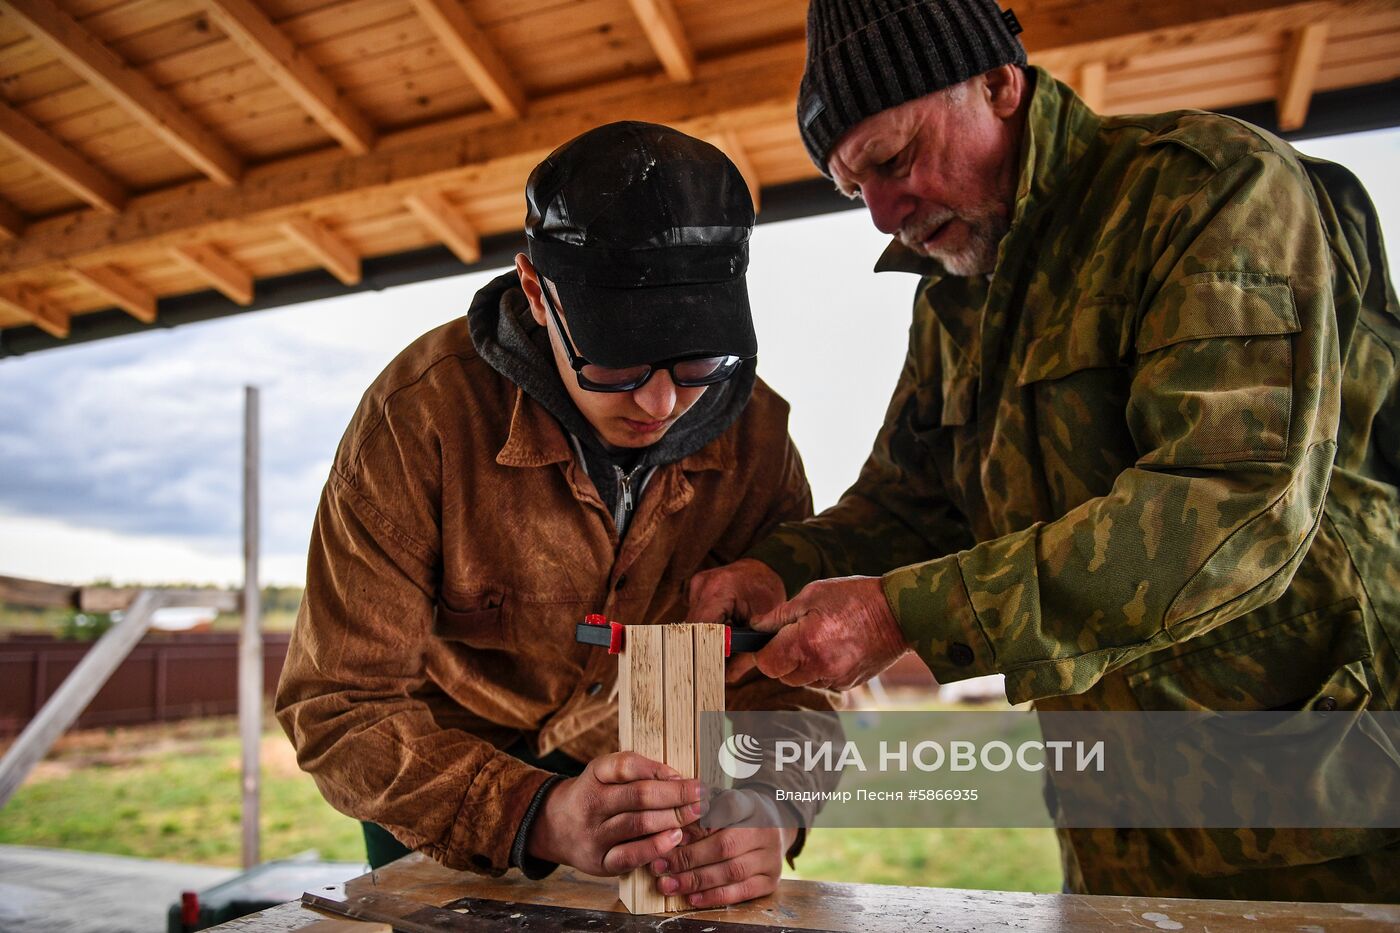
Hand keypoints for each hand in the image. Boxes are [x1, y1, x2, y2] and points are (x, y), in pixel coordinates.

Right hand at [526, 751, 705, 875]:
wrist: (554, 826)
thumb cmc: (595, 794)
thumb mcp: (606, 773)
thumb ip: (638, 771)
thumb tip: (681, 778)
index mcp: (594, 774)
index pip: (627, 765)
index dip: (659, 769)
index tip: (685, 775)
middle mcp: (591, 803)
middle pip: (639, 796)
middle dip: (677, 795)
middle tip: (704, 796)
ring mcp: (594, 834)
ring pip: (638, 824)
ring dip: (673, 819)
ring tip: (697, 815)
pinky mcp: (599, 862)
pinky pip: (630, 856)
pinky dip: (656, 847)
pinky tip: (676, 838)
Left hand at [649, 790, 795, 906]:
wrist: (772, 827)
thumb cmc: (737, 816)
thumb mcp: (721, 803)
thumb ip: (700, 814)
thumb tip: (673, 834)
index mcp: (751, 804)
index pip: (728, 807)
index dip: (701, 823)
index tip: (675, 834)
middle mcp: (766, 830)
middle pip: (725, 845)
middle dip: (689, 859)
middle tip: (661, 866)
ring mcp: (771, 856)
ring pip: (732, 871)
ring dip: (697, 881)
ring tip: (670, 884)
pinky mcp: (772, 880)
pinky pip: (742, 892)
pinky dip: (715, 896)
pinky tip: (693, 897)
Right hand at [688, 559, 788, 684]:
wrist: (764, 570)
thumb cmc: (767, 595)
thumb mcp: (761, 625)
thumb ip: (745, 653)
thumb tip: (726, 678)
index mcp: (720, 589)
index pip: (700, 627)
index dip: (701, 651)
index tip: (706, 671)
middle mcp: (703, 585)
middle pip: (692, 628)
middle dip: (701, 649)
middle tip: (709, 671)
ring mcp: (696, 585)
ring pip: (690, 624)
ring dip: (702, 640)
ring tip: (718, 652)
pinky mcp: (694, 589)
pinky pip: (694, 617)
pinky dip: (703, 630)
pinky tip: (717, 635)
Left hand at [749, 576, 909, 690]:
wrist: (899, 614)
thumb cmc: (855, 598)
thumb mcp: (813, 594)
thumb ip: (780, 615)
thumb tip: (756, 628)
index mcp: (806, 643)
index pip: (766, 664)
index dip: (763, 651)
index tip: (769, 640)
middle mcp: (819, 667)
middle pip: (783, 675)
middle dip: (783, 658)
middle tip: (798, 634)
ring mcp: (836, 679)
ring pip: (803, 680)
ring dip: (803, 664)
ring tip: (822, 637)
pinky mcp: (849, 684)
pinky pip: (823, 680)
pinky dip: (822, 668)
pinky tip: (836, 646)